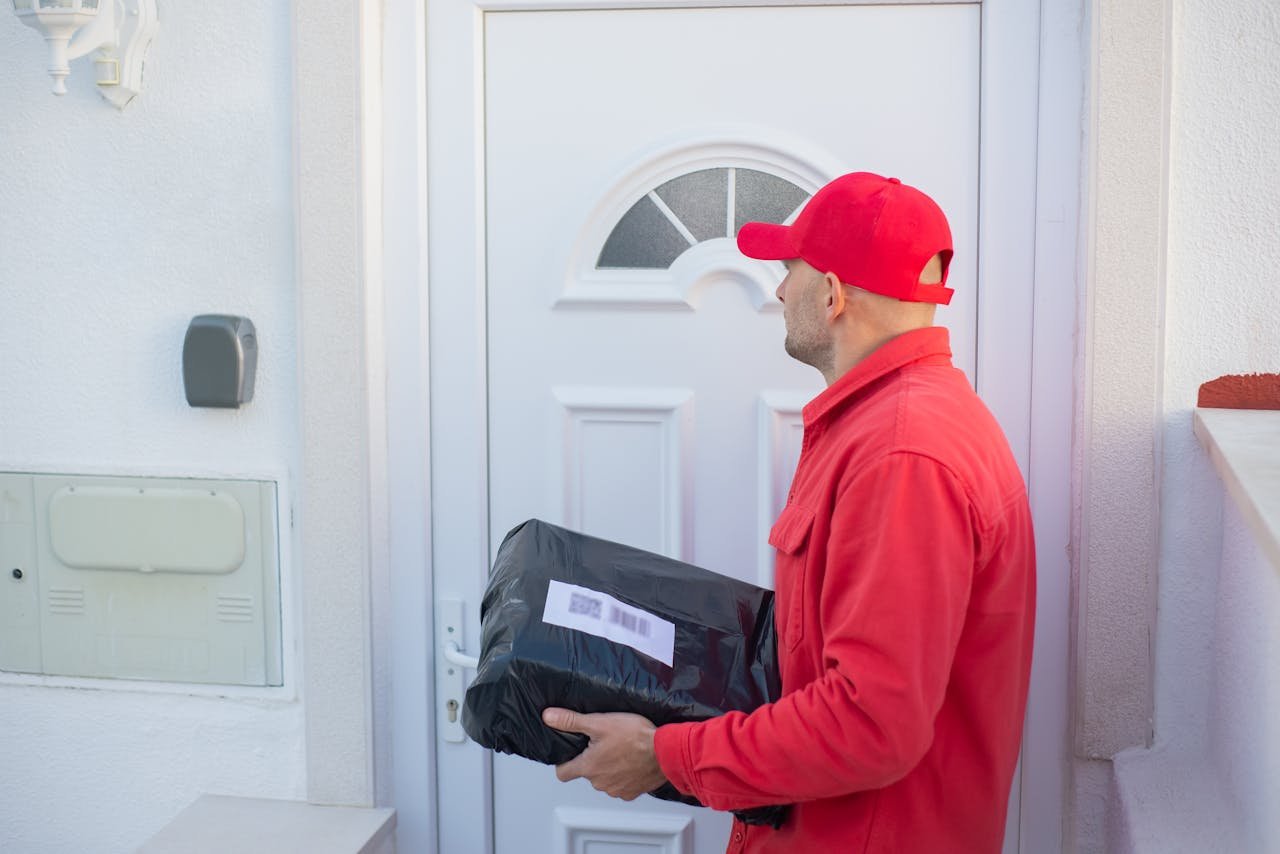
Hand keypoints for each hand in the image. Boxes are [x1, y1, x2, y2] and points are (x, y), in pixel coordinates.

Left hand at [542, 708, 668, 800]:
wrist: (665, 751)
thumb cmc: (635, 736)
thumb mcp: (599, 722)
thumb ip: (571, 721)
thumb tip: (549, 716)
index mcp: (589, 767)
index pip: (562, 774)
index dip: (563, 763)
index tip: (570, 754)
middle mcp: (600, 783)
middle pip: (587, 774)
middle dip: (593, 760)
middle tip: (604, 743)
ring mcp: (616, 790)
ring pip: (605, 779)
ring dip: (610, 768)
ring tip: (621, 751)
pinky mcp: (632, 793)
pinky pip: (622, 786)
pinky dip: (625, 776)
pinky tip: (632, 761)